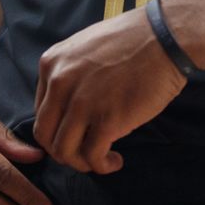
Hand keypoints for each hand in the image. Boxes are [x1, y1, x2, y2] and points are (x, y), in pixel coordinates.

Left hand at [33, 3, 186, 174]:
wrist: (164, 38)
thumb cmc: (133, 40)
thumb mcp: (85, 47)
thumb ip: (70, 73)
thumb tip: (68, 103)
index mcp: (51, 64)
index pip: (40, 111)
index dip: (57, 128)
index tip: (76, 133)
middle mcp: (59, 84)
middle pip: (45, 135)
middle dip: (63, 151)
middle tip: (84, 152)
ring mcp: (81, 103)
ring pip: (64, 151)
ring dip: (81, 162)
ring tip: (101, 159)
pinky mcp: (107, 120)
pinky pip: (92, 156)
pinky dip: (101, 166)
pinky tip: (115, 161)